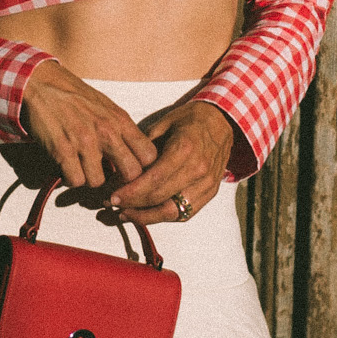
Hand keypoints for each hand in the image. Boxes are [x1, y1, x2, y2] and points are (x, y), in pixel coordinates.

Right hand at [20, 60, 159, 191]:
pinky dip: (70, 178)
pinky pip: (75, 180)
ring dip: (89, 179)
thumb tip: (132, 158)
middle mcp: (106, 131)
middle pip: (131, 173)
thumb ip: (122, 131)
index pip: (149, 155)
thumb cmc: (76, 97)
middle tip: (108, 177)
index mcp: (120, 120)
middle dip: (120, 180)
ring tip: (82, 167)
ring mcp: (85, 141)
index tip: (129, 170)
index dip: (142, 168)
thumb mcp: (107, 107)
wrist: (42, 84)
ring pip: (99, 182)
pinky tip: (67, 167)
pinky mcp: (62, 150)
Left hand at [107, 100, 233, 223]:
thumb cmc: (190, 119)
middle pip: (160, 198)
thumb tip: (122, 167)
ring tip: (126, 214)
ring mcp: (207, 183)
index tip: (113, 197)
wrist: (223, 121)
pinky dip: (164, 216)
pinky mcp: (210, 192)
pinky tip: (147, 214)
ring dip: (147, 217)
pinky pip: (186, 213)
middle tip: (113, 205)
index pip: (153, 180)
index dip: (131, 193)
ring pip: (173, 212)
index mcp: (184, 149)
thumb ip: (144, 146)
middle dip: (133, 206)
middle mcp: (198, 169)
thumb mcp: (164, 123)